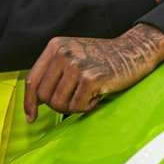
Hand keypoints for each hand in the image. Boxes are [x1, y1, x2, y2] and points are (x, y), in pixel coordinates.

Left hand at [23, 24, 163, 120]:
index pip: (32, 80)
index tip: (31, 117)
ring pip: (59, 104)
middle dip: (58, 105)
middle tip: (75, 101)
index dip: (29, 102)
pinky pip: (76, 107)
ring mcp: (76, 65)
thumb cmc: (104, 57)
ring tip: (88, 96)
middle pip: (44, 96)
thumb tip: (36, 101)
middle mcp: (63, 53)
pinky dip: (86, 107)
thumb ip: (54, 71)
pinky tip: (97, 96)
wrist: (134, 51)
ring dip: (73, 106)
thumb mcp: (73, 55)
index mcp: (55, 47)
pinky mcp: (91, 78)